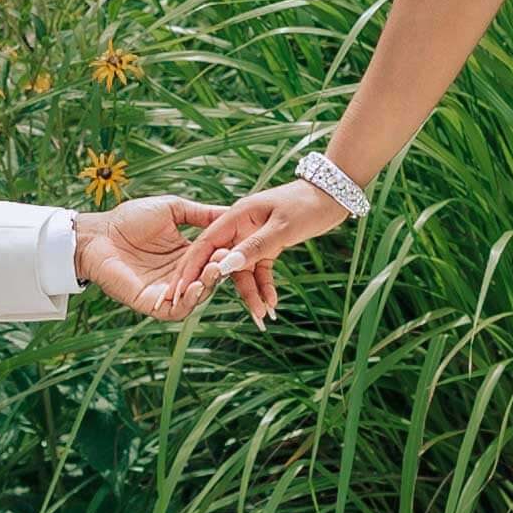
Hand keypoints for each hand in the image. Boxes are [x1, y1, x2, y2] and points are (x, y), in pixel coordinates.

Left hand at [72, 196, 233, 321]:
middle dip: (221, 269)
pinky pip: (176, 309)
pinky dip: (188, 301)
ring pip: (197, 296)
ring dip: (208, 284)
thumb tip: (233, 212)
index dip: (228, 253)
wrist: (97, 234)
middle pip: (210, 278)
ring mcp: (167, 291)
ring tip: (214, 269)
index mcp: (188, 253)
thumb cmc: (130, 218)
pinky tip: (195, 286)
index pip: (215, 257)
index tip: (240, 242)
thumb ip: (202, 214)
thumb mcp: (173, 209)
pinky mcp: (152, 303)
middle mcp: (181, 274)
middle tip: (229, 257)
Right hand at [182, 178, 349, 326]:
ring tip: (262, 317)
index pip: (206, 244)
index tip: (180, 290)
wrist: (332, 196)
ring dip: (251, 293)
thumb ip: (254, 247)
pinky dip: (265, 286)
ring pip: (243, 271)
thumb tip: (225, 267)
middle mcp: (240, 228)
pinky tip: (273, 303)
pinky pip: (260, 270)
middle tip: (215, 311)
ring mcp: (253, 238)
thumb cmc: (306, 206)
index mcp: (236, 216)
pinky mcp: (268, 246)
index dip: (192, 267)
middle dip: (223, 289)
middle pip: (223, 262)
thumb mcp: (281, 227)